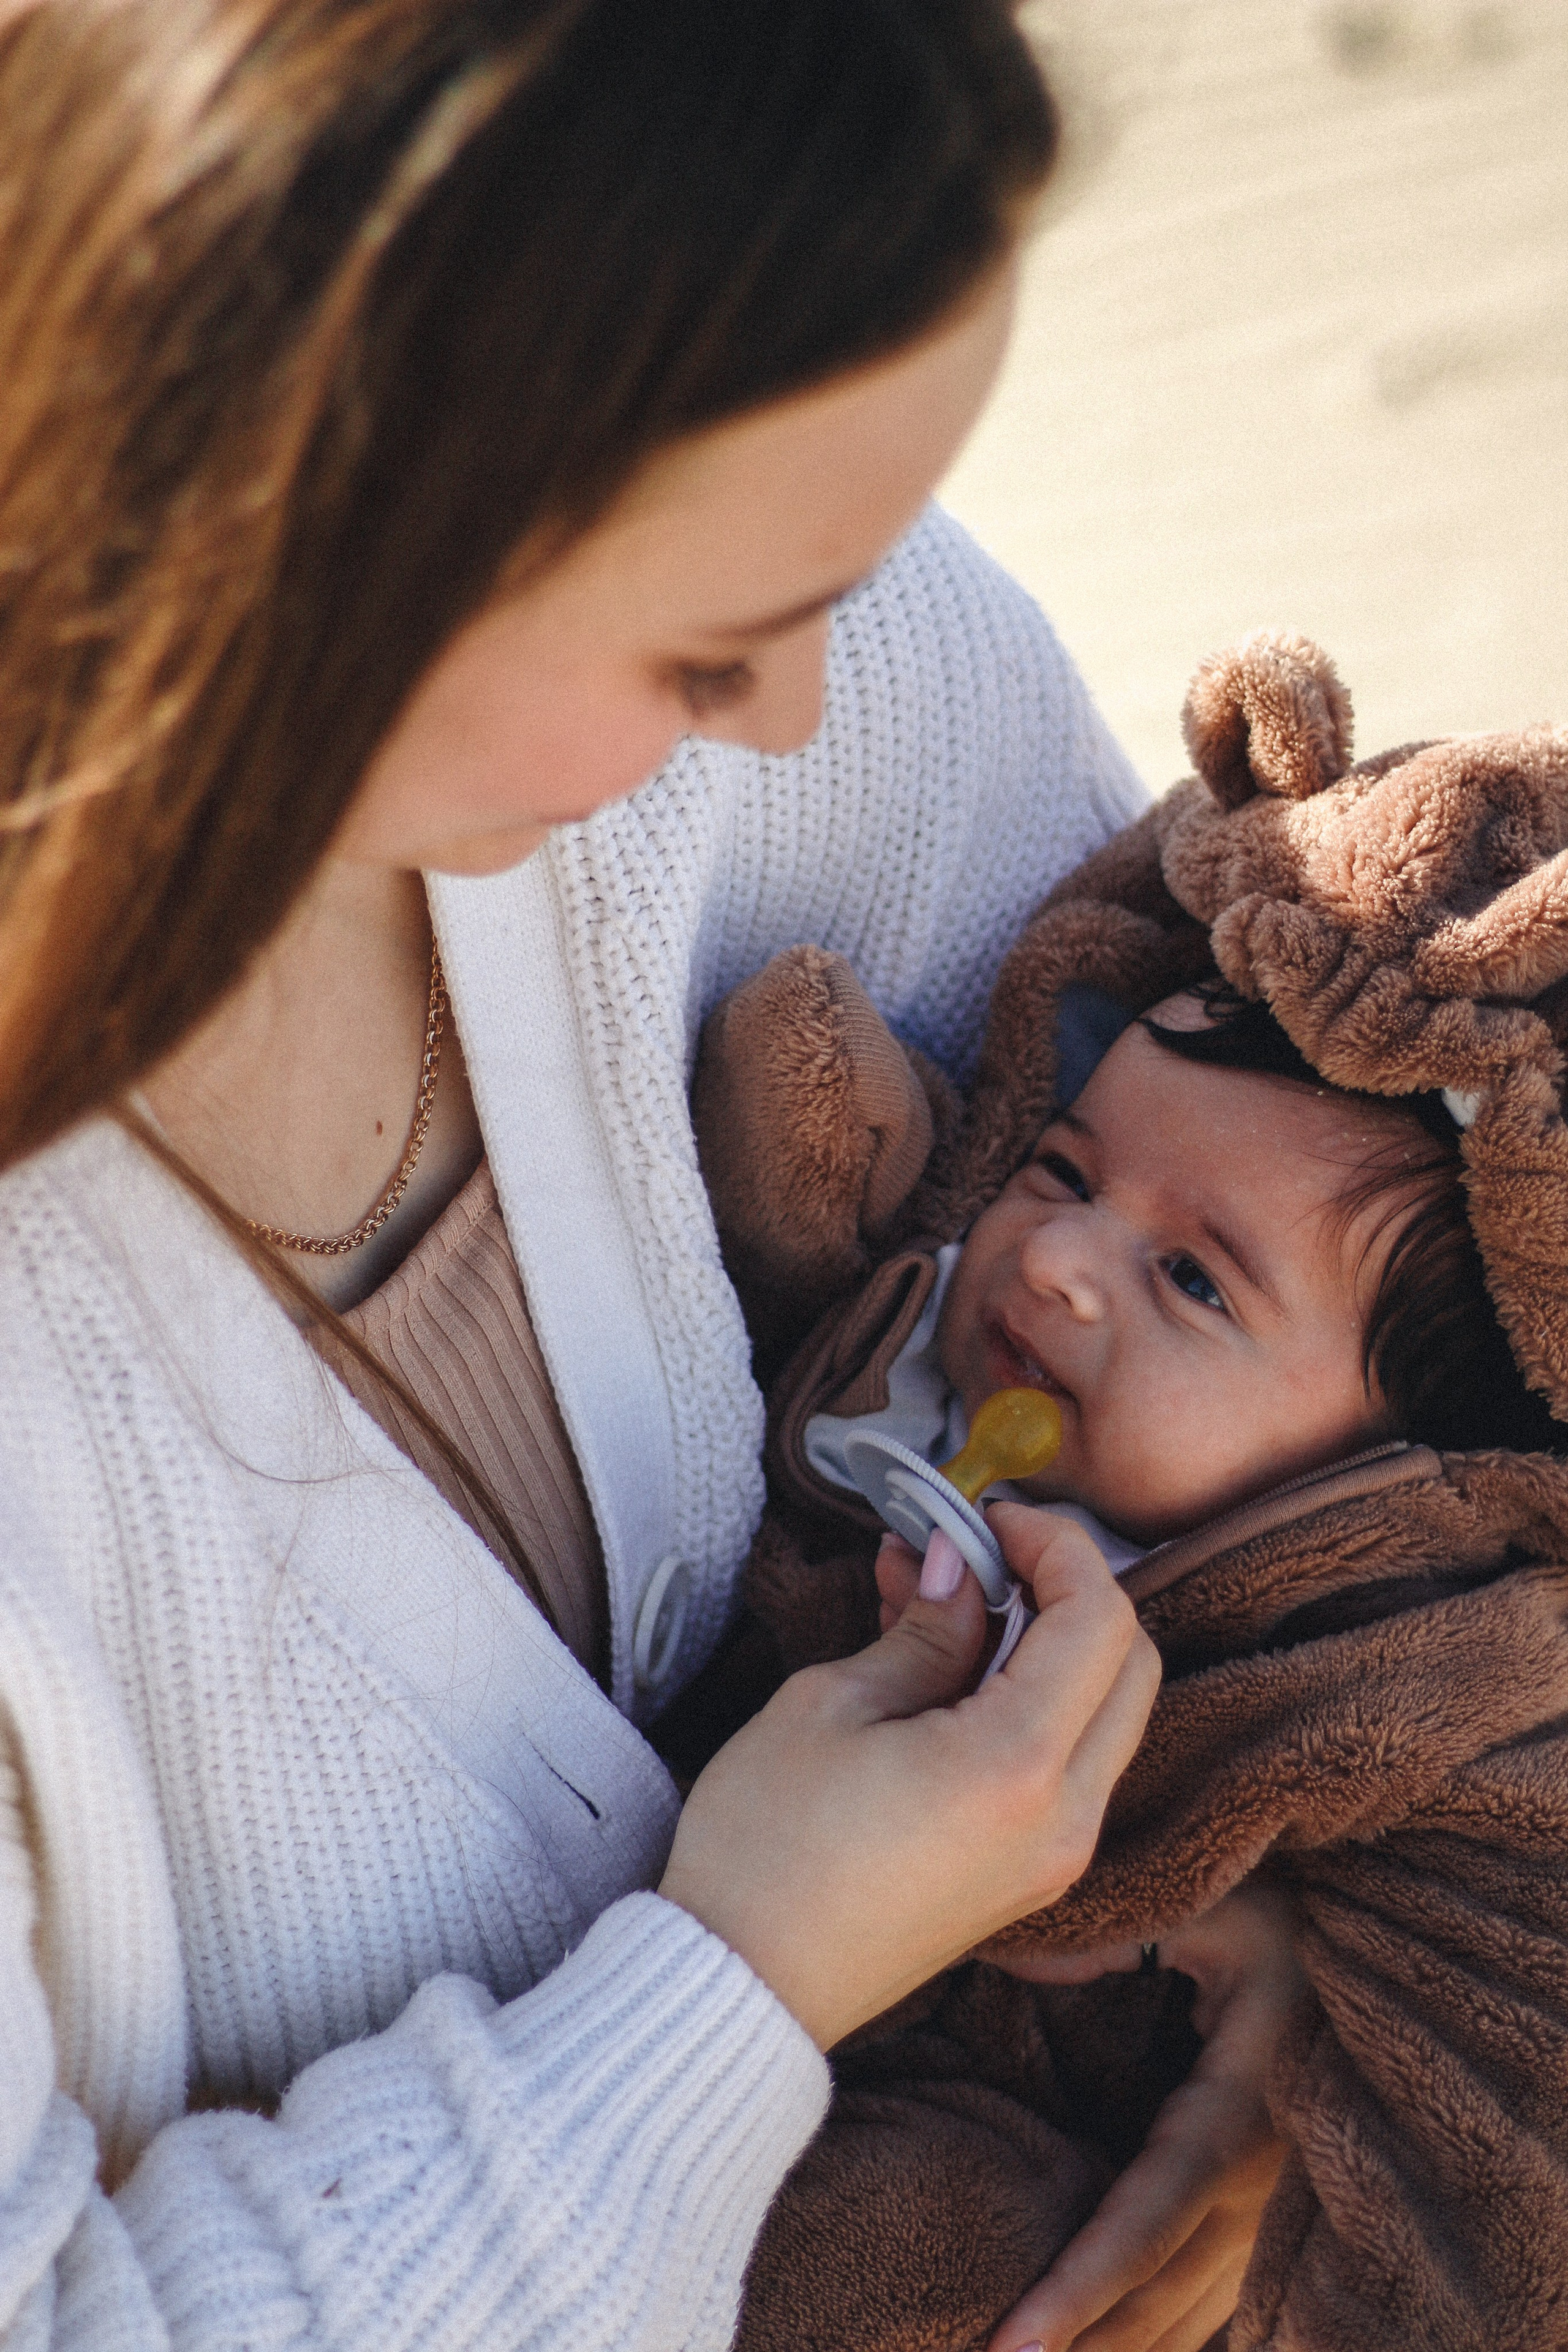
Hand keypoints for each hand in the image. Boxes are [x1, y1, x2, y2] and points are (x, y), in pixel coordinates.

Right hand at [659, 1502, 1159, 2050]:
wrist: (743, 1985)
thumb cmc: (765, 1849)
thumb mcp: (831, 1706)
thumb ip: (922, 1629)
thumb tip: (961, 1566)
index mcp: (1018, 1768)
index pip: (1100, 1619)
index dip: (1056, 1546)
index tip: (990, 1517)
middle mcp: (1065, 1819)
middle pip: (1130, 1663)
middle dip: (1068, 1588)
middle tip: (981, 1551)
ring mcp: (1056, 1856)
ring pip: (1108, 1712)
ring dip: (1048, 1641)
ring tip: (941, 1599)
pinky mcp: (1031, 1874)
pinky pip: (1070, 1762)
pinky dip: (1034, 1698)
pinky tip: (949, 1663)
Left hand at [987, 1883, 1304, 2351]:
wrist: (1389, 1966)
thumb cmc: (1294, 1930)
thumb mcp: (1215, 1913)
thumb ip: (1114, 1938)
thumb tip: (1016, 1960)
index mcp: (1234, 2121)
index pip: (1143, 2227)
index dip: (1079, 2290)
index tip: (1014, 2346)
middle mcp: (1256, 2193)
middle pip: (1156, 2300)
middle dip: (1077, 2347)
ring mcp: (1271, 2219)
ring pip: (1184, 2320)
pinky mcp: (1271, 2224)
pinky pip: (1207, 2303)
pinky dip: (1153, 2335)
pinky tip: (1103, 2350)